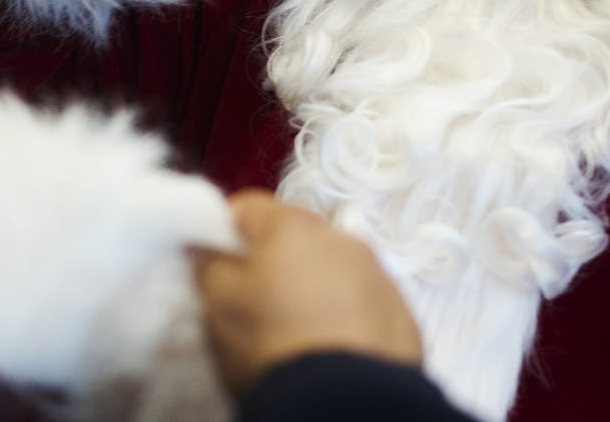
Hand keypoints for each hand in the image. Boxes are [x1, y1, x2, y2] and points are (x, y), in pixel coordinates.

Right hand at [193, 190, 422, 396]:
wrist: (344, 402)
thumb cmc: (271, 341)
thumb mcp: (220, 305)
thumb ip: (209, 265)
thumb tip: (207, 247)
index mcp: (295, 227)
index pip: (249, 207)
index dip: (224, 229)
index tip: (213, 257)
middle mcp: (344, 239)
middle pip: (297, 237)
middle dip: (274, 259)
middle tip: (254, 299)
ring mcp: (380, 275)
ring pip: (335, 269)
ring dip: (315, 286)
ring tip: (298, 328)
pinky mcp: (402, 314)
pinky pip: (364, 303)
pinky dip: (347, 316)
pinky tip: (333, 348)